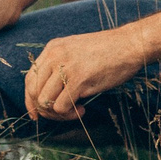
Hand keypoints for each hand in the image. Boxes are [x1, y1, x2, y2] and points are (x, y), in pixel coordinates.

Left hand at [23, 28, 145, 121]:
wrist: (130, 44)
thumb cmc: (108, 52)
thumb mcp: (76, 52)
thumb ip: (60, 66)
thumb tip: (49, 94)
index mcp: (52, 49)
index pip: (29, 79)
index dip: (30, 100)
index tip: (37, 113)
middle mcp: (54, 56)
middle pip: (34, 93)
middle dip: (44, 110)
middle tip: (62, 114)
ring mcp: (65, 67)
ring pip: (45, 102)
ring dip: (58, 114)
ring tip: (74, 112)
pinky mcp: (78, 79)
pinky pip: (60, 107)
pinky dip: (70, 115)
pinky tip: (82, 110)